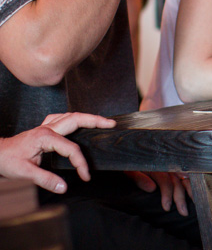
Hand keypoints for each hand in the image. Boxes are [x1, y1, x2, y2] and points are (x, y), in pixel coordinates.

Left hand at [0, 112, 114, 193]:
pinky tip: (76, 122)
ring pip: (71, 115)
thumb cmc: (7, 161)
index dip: (81, 162)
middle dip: (95, 121)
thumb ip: (46, 180)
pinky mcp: (43, 128)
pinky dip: (73, 118)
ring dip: (87, 117)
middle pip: (76, 119)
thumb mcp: (25, 173)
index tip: (86, 175)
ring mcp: (45, 126)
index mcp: (45, 137)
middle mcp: (47, 128)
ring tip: (101, 120)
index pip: (71, 149)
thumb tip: (63, 187)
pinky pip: (62, 118)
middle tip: (111, 124)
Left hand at [126, 170, 191, 215]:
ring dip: (191, 191)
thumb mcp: (131, 171)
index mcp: (156, 168)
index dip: (167, 194)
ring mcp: (173, 168)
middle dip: (181, 198)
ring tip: (195, 202)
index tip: (167, 208)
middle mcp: (167, 167)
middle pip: (177, 182)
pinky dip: (193, 183)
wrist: (133, 157)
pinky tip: (197, 190)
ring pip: (185, 178)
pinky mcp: (177, 170)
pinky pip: (187, 176)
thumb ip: (140, 179)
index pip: (165, 181)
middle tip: (183, 212)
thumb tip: (152, 188)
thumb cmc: (131, 166)